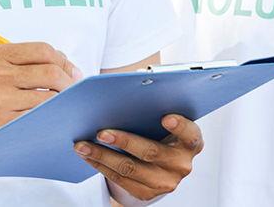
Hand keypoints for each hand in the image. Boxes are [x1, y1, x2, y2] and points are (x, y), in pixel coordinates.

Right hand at [0, 42, 82, 141]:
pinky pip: (40, 116)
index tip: (72, 72)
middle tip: (75, 92)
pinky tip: (53, 117)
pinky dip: (52, 116)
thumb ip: (27, 62)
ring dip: (63, 102)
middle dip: (69, 82)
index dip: (64, 61)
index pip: (43, 50)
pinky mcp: (3, 121)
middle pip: (50, 72)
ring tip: (65, 106)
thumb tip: (68, 65)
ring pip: (49, 97)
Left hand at [74, 114, 202, 201]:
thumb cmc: (159, 132)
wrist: (161, 164)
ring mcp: (164, 181)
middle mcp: (180, 164)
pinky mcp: (147, 193)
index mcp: (190, 143)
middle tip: (102, 132)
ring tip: (83, 145)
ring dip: (102, 156)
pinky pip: (120, 180)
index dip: (179, 126)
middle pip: (150, 152)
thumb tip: (134, 79)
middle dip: (124, 141)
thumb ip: (155, 105)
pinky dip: (101, 166)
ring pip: (130, 168)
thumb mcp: (163, 119)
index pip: (190, 134)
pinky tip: (88, 156)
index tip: (165, 117)